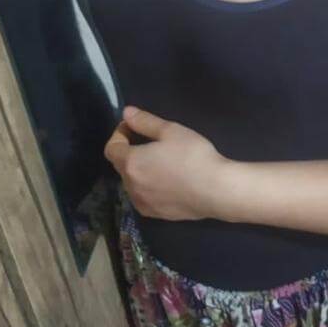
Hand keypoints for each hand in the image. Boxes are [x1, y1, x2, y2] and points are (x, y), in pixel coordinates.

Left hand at [104, 105, 226, 220]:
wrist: (215, 191)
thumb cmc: (193, 156)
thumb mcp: (171, 131)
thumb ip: (145, 121)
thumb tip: (126, 112)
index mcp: (131, 163)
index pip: (111, 148)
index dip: (119, 135)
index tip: (133, 127)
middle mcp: (131, 185)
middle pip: (121, 166)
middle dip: (129, 152)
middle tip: (149, 143)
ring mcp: (142, 202)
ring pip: (132, 183)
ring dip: (139, 171)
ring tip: (160, 163)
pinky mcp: (154, 214)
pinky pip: (143, 197)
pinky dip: (147, 187)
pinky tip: (166, 182)